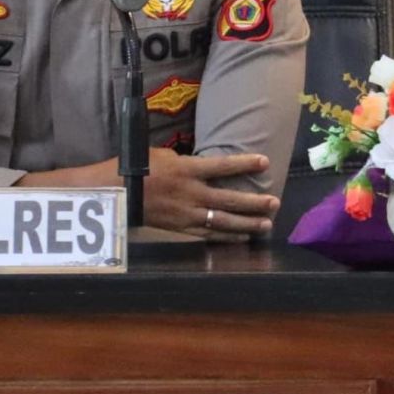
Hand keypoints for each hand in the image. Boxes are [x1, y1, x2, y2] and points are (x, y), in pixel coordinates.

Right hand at [141, 148, 279, 242]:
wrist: (119, 193)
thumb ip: (187, 161)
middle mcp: (192, 194)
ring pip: (223, 221)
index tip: (265, 162)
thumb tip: (205, 166)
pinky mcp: (182, 228)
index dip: (245, 164)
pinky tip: (243, 237)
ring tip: (267, 224)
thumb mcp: (164, 155)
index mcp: (187, 170)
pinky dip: (228, 236)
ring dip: (247, 224)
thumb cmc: (139, 168)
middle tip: (274, 203)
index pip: (222, 166)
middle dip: (254, 202)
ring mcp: (187, 214)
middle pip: (229, 199)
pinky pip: (209, 234)